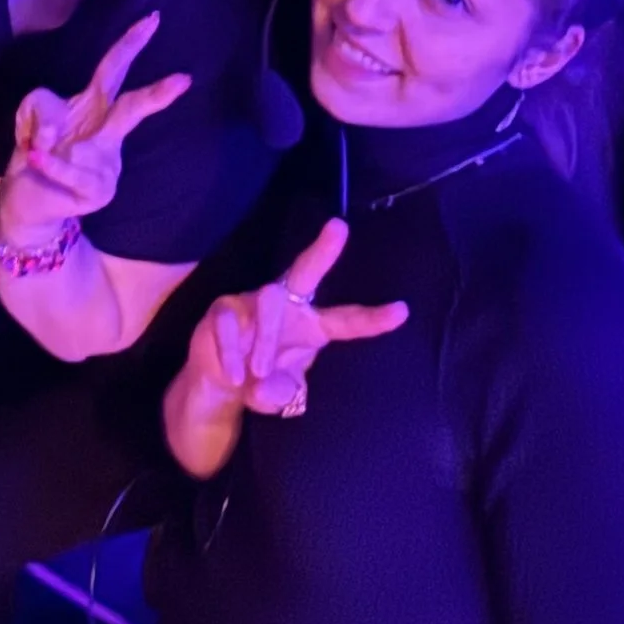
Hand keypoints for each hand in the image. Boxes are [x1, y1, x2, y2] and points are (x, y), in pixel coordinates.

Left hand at [0, 12, 193, 247]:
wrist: (26, 198)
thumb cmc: (37, 148)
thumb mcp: (30, 113)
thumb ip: (42, 107)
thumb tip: (58, 134)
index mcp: (94, 106)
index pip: (113, 69)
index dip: (131, 43)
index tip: (152, 19)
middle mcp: (107, 133)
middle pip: (131, 107)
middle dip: (156, 94)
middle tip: (183, 80)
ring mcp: (107, 164)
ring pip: (82, 141)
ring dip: (43, 138)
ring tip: (32, 148)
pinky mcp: (98, 190)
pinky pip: (71, 170)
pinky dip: (50, 163)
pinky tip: (36, 158)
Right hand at [181, 220, 402, 420]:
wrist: (221, 385)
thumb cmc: (263, 382)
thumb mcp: (280, 396)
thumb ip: (281, 394)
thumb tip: (266, 385)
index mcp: (313, 326)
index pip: (347, 321)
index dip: (373, 318)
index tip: (401, 311)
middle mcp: (287, 305)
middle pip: (306, 271)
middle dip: (323, 250)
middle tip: (340, 227)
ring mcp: (253, 302)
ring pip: (268, 300)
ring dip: (266, 337)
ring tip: (258, 371)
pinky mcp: (224, 309)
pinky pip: (229, 322)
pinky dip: (232, 351)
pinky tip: (235, 375)